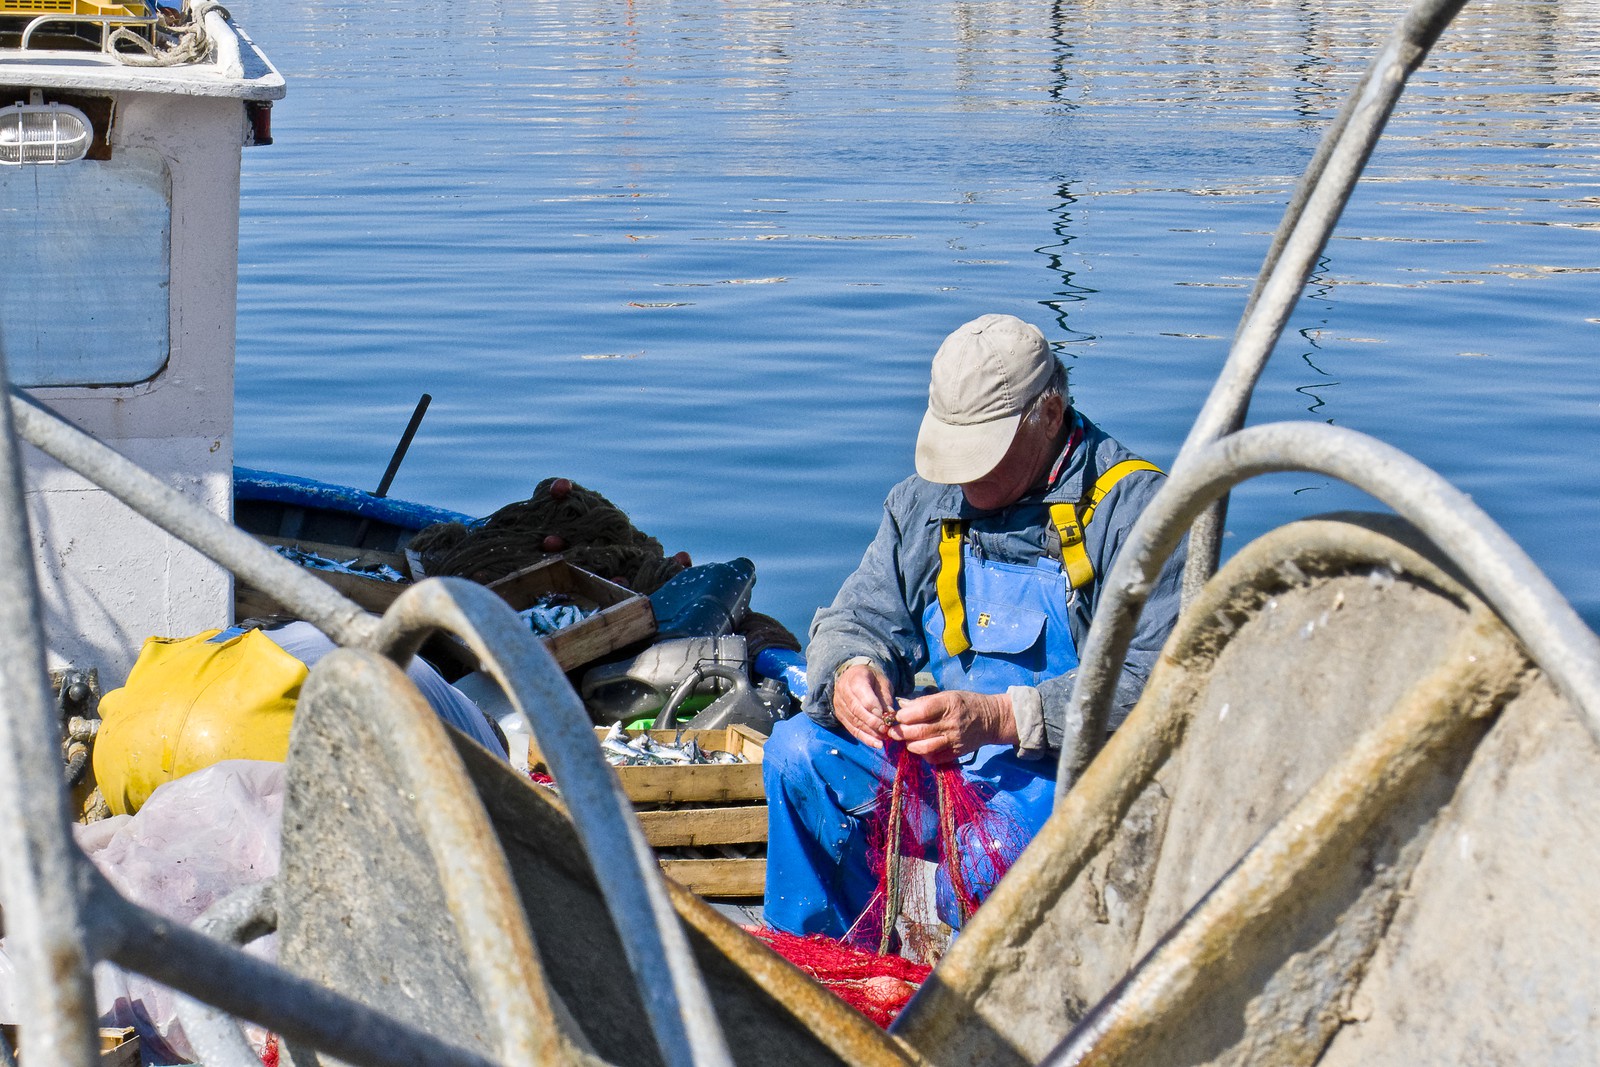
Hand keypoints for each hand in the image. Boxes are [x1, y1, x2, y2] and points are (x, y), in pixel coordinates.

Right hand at [832, 662, 896, 748]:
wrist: (854, 676)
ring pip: (854, 721)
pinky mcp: (840, 716)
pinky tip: (876, 744)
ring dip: (870, 732)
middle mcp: (843, 691)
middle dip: (872, 722)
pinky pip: (852, 729)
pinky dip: (864, 738)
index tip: (886, 718)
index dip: (874, 708)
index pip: (863, 696)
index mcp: (855, 678)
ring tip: (883, 739)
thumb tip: (890, 715)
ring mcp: (839, 704)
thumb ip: (885, 698)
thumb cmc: (872, 679)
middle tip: (885, 730)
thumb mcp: (882, 682)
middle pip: (857, 710)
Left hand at [889, 689, 1016, 763]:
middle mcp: (951, 722)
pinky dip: (924, 755)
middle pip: (919, 731)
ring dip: (910, 745)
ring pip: (925, 747)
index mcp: (948, 704)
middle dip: (901, 732)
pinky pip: (935, 758)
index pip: (920, 711)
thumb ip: (924, 701)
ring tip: (907, 741)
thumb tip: (901, 705)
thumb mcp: (947, 695)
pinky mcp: (957, 753)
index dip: (904, 716)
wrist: (991, 719)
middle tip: (893, 732)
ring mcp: (955, 740)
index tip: (897, 717)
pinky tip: (921, 749)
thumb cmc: (966, 703)